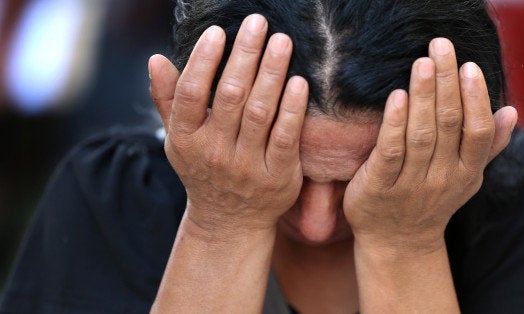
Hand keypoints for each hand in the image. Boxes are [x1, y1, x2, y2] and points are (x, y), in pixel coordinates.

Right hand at [148, 14, 308, 234]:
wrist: (229, 220)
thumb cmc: (204, 169)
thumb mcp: (179, 140)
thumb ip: (169, 99)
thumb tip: (156, 60)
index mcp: (186, 140)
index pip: (192, 94)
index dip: (204, 61)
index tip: (218, 32)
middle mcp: (215, 153)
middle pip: (231, 96)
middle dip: (245, 55)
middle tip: (258, 23)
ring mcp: (247, 166)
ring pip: (260, 112)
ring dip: (271, 73)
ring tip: (281, 42)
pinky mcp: (278, 177)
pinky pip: (286, 137)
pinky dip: (292, 109)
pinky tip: (298, 82)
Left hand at [343, 38, 517, 253]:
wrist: (397, 243)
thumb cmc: (432, 200)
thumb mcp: (466, 179)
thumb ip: (487, 145)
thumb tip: (511, 111)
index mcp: (466, 173)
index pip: (475, 131)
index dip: (475, 98)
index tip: (468, 65)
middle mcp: (442, 178)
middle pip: (448, 125)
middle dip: (446, 83)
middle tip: (441, 45)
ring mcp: (410, 185)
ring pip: (421, 135)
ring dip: (423, 97)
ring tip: (422, 63)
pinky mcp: (379, 188)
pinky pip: (390, 153)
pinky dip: (394, 124)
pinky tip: (396, 97)